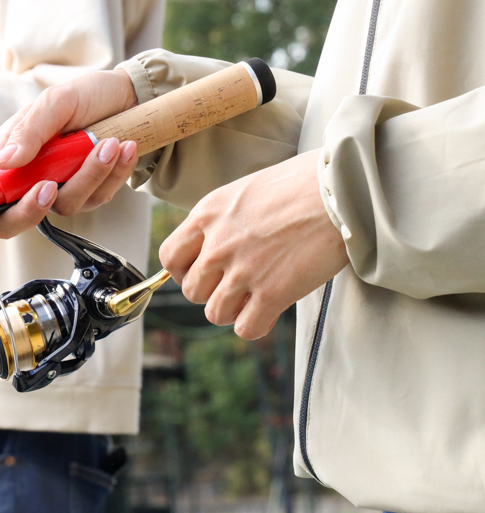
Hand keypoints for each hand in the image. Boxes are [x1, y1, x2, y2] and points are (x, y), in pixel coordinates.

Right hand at [0, 69, 139, 269]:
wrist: (128, 96)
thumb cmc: (84, 96)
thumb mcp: (53, 103)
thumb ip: (29, 132)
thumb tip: (5, 162)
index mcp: (6, 162)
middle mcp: (27, 182)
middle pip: (13, 221)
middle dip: (30, 209)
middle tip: (49, 185)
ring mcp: (59, 191)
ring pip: (65, 206)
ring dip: (88, 175)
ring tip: (108, 143)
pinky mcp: (90, 194)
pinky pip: (97, 198)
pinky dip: (112, 173)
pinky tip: (122, 148)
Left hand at [159, 149, 349, 339]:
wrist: (343, 189)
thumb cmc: (302, 184)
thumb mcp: (245, 191)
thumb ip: (223, 220)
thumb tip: (213, 245)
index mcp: (208, 214)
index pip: (170, 258)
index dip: (184, 271)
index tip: (203, 272)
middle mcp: (218, 244)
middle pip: (192, 291)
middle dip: (212, 292)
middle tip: (236, 285)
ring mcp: (243, 270)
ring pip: (215, 313)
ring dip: (233, 310)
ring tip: (254, 298)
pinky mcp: (272, 293)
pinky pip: (246, 328)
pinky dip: (255, 324)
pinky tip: (269, 310)